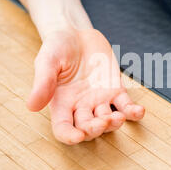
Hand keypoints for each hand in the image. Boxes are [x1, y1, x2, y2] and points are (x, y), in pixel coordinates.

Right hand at [26, 29, 144, 144]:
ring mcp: (99, 100)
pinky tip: (139, 112)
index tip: (78, 136)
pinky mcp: (115, 90)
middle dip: (95, 129)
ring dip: (114, 123)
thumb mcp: (47, 61)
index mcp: (61, 104)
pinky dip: (133, 112)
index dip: (69, 136)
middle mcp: (80, 107)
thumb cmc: (57, 47)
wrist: (75, 33)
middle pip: (87, 128)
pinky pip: (126, 105)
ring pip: (108, 120)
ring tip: (119, 117)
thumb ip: (42, 83)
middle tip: (102, 122)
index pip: (63, 128)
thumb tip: (31, 106)